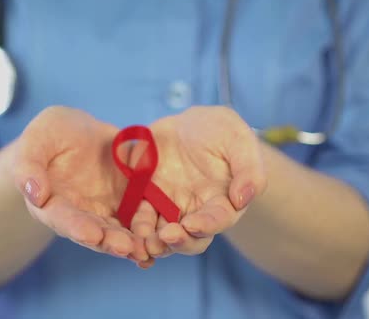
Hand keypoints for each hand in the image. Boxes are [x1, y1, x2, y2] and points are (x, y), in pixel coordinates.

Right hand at [13, 106, 152, 266]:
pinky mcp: (126, 205)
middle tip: (127, 248)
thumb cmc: (51, 134)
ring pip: (117, 232)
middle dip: (110, 242)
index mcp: (51, 203)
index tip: (91, 235)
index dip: (76, 227)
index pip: (62, 218)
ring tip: (146, 250)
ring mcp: (103, 212)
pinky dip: (148, 231)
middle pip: (93, 233)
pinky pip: (138, 220)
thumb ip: (29, 164)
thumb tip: (33, 193)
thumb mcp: (38, 138)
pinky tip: (164, 240)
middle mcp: (77, 215)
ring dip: (132, 243)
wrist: (80, 132)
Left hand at [130, 106, 266, 256]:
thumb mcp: (237, 139)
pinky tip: (121, 232)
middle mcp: (195, 212)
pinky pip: (136, 220)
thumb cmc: (220, 132)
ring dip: (151, 241)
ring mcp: (168, 208)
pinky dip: (130, 229)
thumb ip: (248, 168)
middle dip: (178, 241)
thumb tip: (243, 199)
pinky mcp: (144, 200)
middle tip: (165, 237)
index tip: (193, 225)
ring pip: (160, 236)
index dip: (207, 225)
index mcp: (221, 201)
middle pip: (189, 238)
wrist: (187, 126)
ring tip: (142, 239)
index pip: (218, 219)